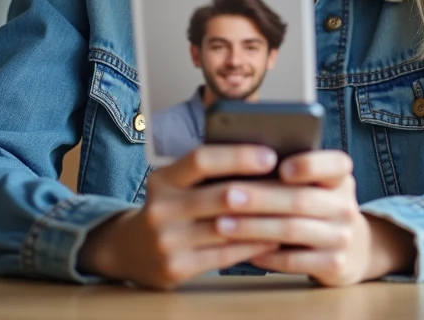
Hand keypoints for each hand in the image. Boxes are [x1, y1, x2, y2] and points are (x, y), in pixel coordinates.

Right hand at [77, 144, 281, 289]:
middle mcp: (161, 208)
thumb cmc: (169, 209)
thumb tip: (264, 158)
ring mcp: (166, 241)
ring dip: (264, 220)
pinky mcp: (175, 268)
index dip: (237, 156)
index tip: (270, 155)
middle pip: (220, 195)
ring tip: (291, 211)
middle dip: (262, 190)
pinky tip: (273, 238)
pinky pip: (225, 255)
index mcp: (163, 179)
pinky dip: (253, 245)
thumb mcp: (176, 184)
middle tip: (293, 187)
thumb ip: (208, 173)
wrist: (129, 250)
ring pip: (227, 228)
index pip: (201, 159)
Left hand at [214, 150, 415, 285]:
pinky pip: (293, 261)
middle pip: (301, 200)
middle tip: (227, 196)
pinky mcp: (334, 265)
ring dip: (254, 228)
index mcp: (339, 178)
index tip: (281, 167)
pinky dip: (265, 255)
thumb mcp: (315, 185)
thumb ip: (288, 172)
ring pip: (293, 231)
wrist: (353, 249)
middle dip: (260, 198)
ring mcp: (341, 237)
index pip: (335, 165)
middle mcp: (345, 206)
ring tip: (223, 224)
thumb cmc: (317, 207)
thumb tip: (238, 159)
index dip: (309, 165)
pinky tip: (243, 248)